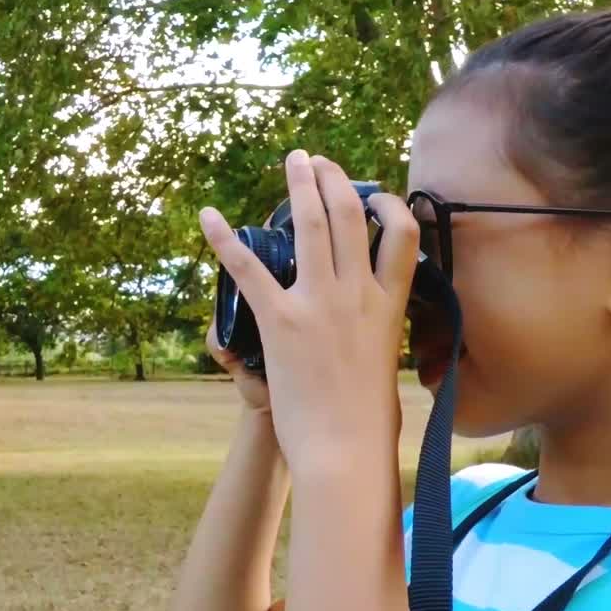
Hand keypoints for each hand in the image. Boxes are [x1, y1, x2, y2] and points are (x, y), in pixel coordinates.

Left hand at [198, 150, 418, 474]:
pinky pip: (249, 269)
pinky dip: (224, 239)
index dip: (390, 207)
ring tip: (294, 161)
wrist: (345, 450)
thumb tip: (376, 331)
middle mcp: (358, 295)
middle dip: (333, 179)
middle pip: (350, 217)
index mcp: (389, 307)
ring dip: (300, 186)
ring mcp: (319, 305)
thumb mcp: (387, 366)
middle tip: (318, 161)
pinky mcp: (281, 322)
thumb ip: (380, 336)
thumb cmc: (369, 422)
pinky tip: (208, 216)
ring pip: (312, 226)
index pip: (403, 237)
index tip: (374, 197)